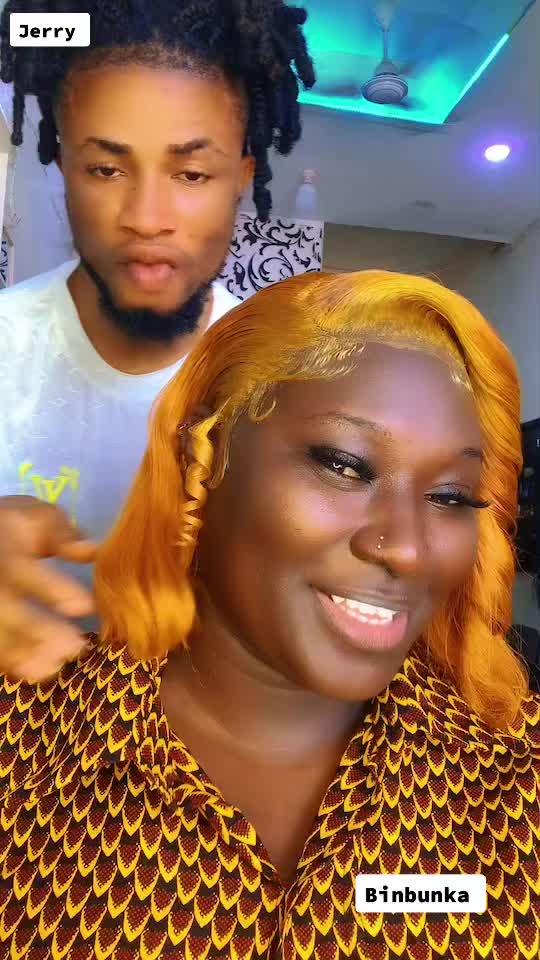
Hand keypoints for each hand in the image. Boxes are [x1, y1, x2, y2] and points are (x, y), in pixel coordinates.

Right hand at [0, 496, 97, 682]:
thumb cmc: (11, 526)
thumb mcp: (35, 516)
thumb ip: (62, 535)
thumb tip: (91, 552)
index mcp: (6, 550)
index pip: (25, 571)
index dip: (54, 591)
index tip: (86, 607)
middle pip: (5, 609)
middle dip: (38, 630)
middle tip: (73, 646)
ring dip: (24, 652)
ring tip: (57, 664)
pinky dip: (13, 663)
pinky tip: (38, 672)